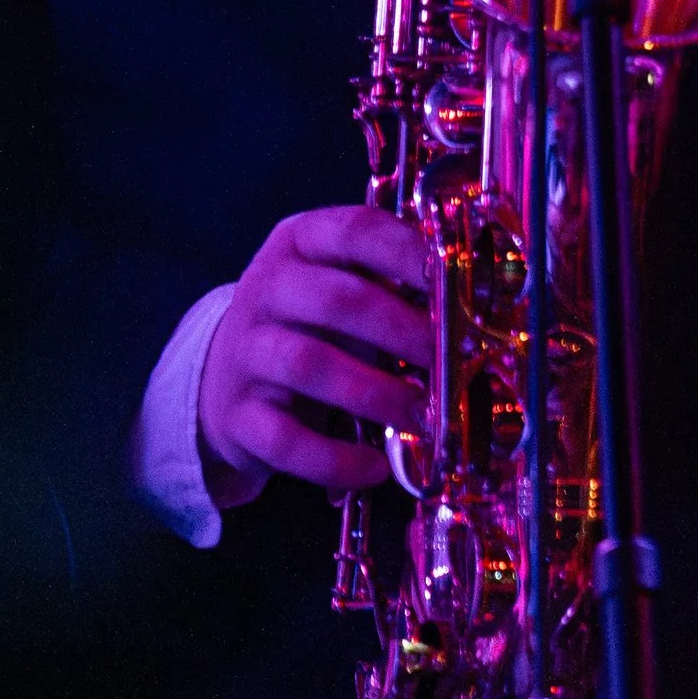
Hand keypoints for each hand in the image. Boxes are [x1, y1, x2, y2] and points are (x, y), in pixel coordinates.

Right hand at [197, 206, 430, 509]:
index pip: (355, 231)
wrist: (223, 381)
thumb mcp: (340, 288)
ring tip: (423, 416)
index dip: (409, 253)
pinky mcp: (237, 414)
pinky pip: (286, 439)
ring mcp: (246, 351)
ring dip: (377, 393)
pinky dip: (334, 458)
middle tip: (453, 360)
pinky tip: (374, 467)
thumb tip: (474, 314)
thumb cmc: (307, 326)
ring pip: (310, 365)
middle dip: (404, 330)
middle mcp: (266, 288)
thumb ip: (393, 286)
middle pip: (337, 300)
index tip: (454, 282)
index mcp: (300, 243)